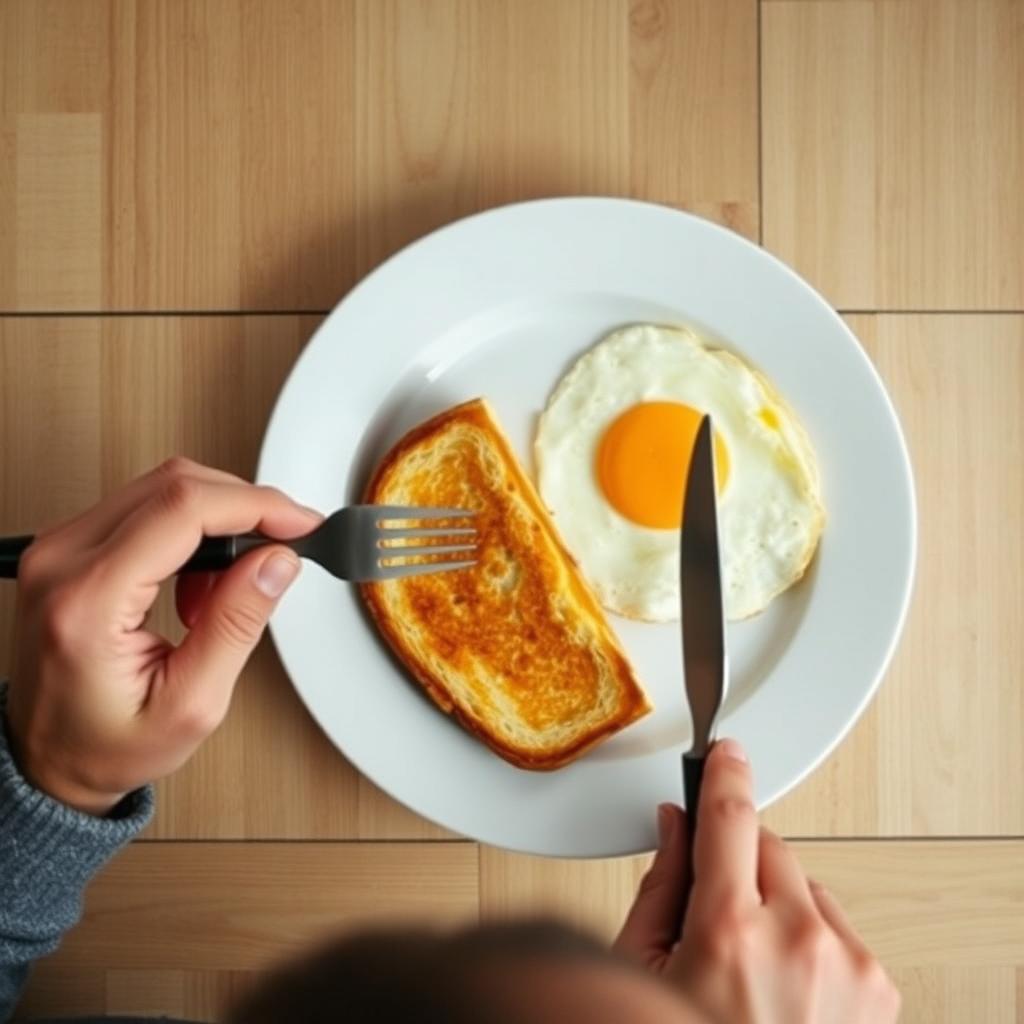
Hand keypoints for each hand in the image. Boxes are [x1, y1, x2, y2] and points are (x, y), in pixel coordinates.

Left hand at [5, 458, 320, 815]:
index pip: (181, 510)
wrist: (50, 758)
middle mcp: (61, 561)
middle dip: (244, 507)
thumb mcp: (192, 704)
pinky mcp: (69, 546)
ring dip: (217, 523)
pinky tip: (199, 584)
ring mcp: (59, 548)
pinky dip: (191, 533)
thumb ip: (237, 624)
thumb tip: (277, 561)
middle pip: (173, 484)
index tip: (299, 524)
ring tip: (227, 589)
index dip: (254, 505)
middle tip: (283, 547)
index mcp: (86, 602)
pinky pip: (145, 506)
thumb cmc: (107, 744)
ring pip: (162, 488)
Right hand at [615, 740, 899, 1023]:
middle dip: (741, 862)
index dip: (725, 775)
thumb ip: (662, 887)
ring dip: (779, 902)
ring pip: (804, 884)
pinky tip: (787, 982)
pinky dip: (811, 936)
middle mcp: (797, 939)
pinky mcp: (877, 984)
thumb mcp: (646, 970)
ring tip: (755, 963)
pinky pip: (835, 924)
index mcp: (728, 933)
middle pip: (770, 846)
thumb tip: (675, 825)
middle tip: (720, 912)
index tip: (727, 752)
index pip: (730, 818)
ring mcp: (845, 963)